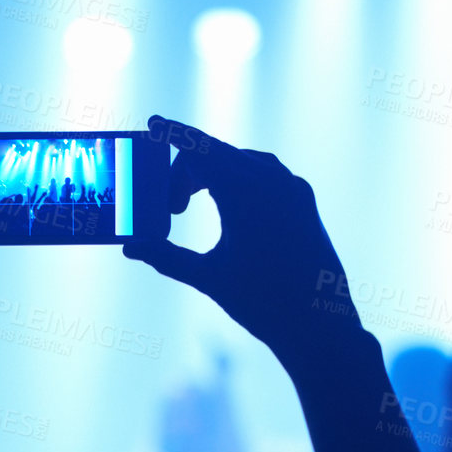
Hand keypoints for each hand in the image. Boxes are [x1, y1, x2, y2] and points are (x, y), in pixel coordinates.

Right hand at [123, 116, 351, 369]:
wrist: (320, 326)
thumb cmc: (263, 303)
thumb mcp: (208, 277)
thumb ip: (166, 257)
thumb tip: (131, 248)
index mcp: (243, 190)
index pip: (198, 149)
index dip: (172, 135)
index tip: (153, 124)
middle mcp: (271, 178)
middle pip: (216, 154)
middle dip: (187, 172)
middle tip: (171, 207)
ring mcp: (292, 186)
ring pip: (242, 161)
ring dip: (214, 175)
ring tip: (196, 206)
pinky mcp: (304, 200)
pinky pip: (265, 174)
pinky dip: (239, 180)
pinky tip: (230, 208)